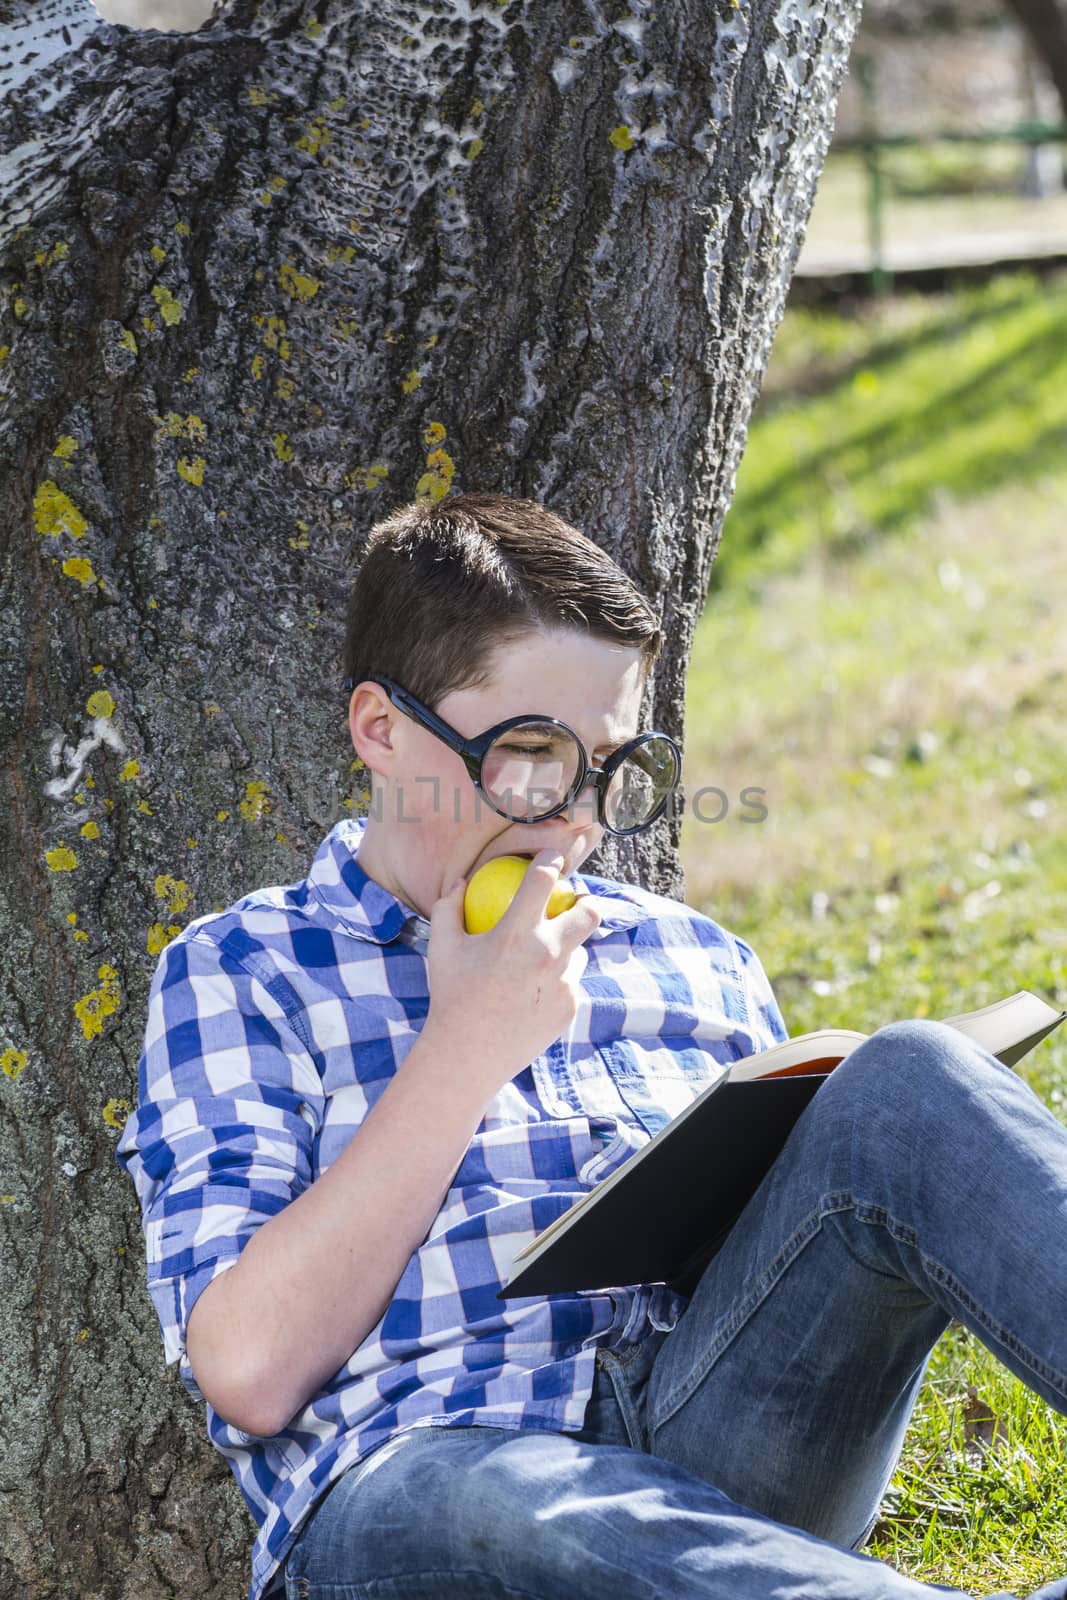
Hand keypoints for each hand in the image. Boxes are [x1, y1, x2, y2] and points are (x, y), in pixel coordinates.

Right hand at [424, 837, 601, 1094]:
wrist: (466, 1057)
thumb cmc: (450, 996)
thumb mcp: (441, 948)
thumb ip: (448, 906)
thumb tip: (462, 880)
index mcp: (515, 934)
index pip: (544, 880)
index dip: (552, 859)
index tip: (554, 856)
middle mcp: (546, 955)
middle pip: (590, 913)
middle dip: (589, 901)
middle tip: (577, 903)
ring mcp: (563, 983)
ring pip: (579, 952)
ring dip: (567, 949)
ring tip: (542, 959)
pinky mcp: (569, 1007)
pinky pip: (570, 983)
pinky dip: (557, 981)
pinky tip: (535, 992)